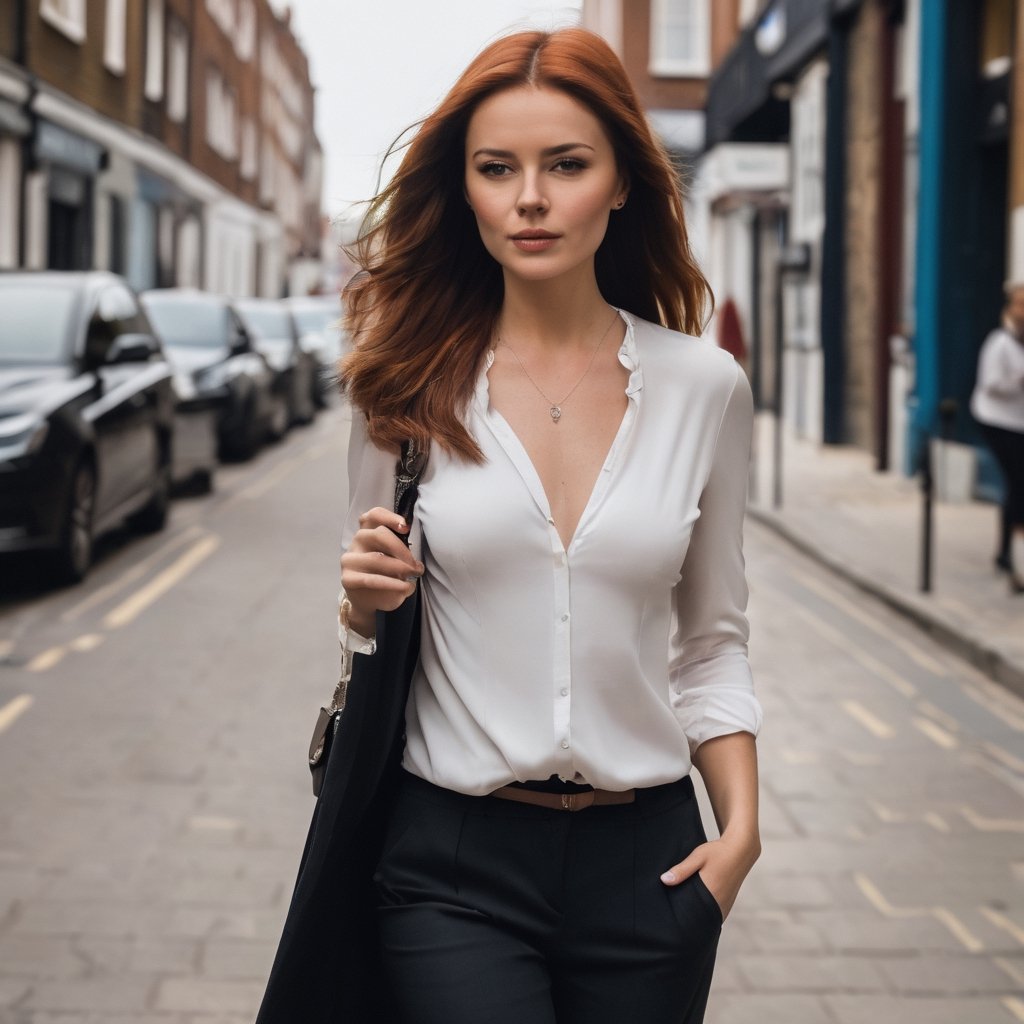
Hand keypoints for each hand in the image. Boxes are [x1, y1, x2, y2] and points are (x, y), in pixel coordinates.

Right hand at [340, 507, 423, 635]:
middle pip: (378, 534)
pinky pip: (372, 579)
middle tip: (416, 563)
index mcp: (368, 532)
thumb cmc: (386, 575)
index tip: (406, 526)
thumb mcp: (396, 560)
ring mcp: (350, 560)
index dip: (389, 517)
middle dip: (401, 548)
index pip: (373, 516)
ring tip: (413, 575)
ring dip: (400, 567)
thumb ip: (401, 552)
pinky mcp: (348, 579)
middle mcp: (357, 542)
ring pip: (376, 558)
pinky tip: (405, 587)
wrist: (370, 601)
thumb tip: (416, 560)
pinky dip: (392, 583)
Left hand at [660, 833, 759, 920]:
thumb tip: (664, 880)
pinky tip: (696, 906)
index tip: (670, 914)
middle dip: (687, 917)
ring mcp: (726, 906)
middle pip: (699, 919)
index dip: (680, 916)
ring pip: (707, 918)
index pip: (691, 914)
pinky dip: (705, 912)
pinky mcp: (728, 904)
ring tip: (684, 909)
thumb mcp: (697, 857)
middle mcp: (719, 904)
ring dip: (697, 915)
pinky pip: (714, 914)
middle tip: (674, 911)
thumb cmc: (717, 852)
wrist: (741, 849)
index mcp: (711, 894)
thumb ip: (682, 870)